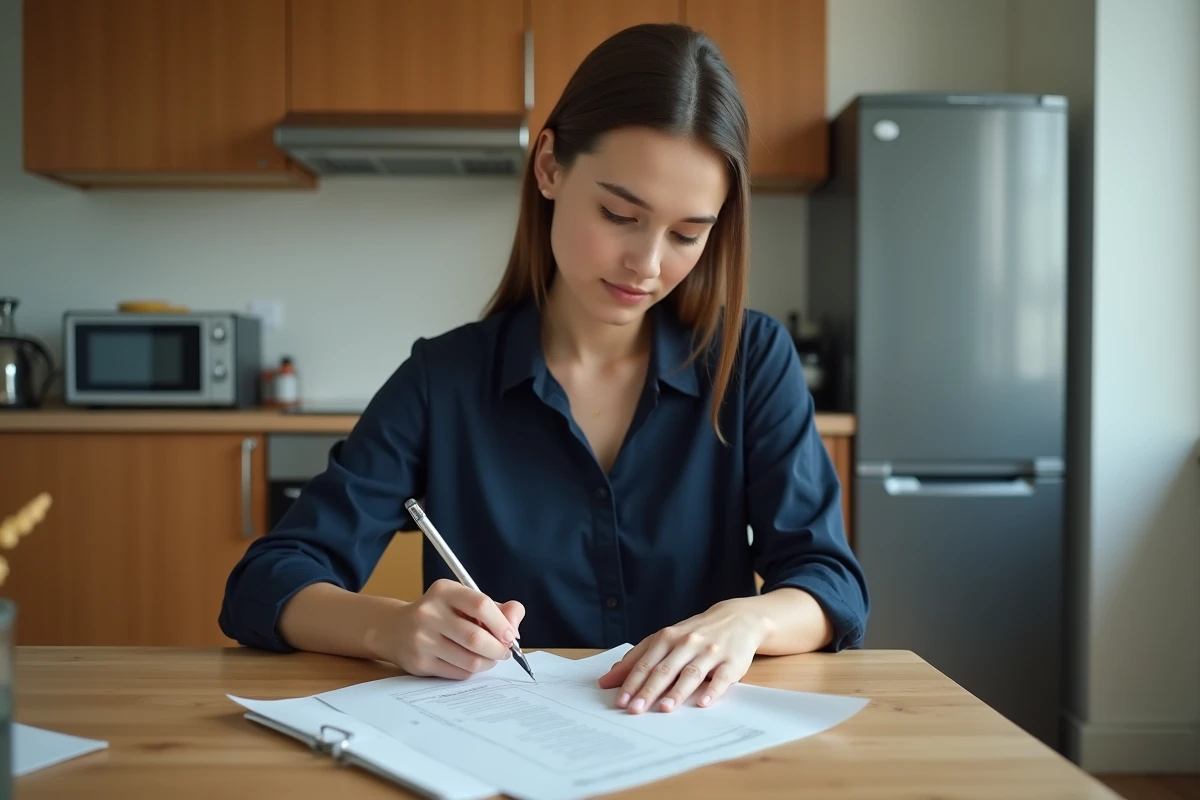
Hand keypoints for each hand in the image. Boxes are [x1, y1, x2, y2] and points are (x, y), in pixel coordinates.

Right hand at [385, 579, 524, 679]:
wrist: (395, 629)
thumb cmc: (441, 614)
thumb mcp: (464, 601)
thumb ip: (496, 609)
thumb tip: (515, 626)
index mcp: (444, 591)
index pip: (480, 605)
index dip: (502, 623)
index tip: (511, 635)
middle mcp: (429, 613)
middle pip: (476, 637)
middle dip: (499, 648)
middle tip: (505, 651)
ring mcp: (422, 640)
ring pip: (470, 660)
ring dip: (489, 662)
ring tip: (491, 657)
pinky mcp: (419, 663)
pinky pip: (459, 673)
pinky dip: (473, 670)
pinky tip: (471, 662)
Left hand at [597, 599, 767, 712]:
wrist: (737, 619)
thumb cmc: (694, 634)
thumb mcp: (665, 639)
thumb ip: (637, 658)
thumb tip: (608, 679)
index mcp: (668, 637)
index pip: (646, 663)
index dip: (632, 682)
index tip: (620, 700)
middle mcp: (687, 643)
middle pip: (665, 669)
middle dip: (648, 690)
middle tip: (635, 709)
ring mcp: (710, 652)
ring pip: (691, 673)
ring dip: (677, 691)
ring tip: (664, 708)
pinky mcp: (732, 662)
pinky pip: (722, 678)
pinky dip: (713, 690)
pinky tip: (704, 702)